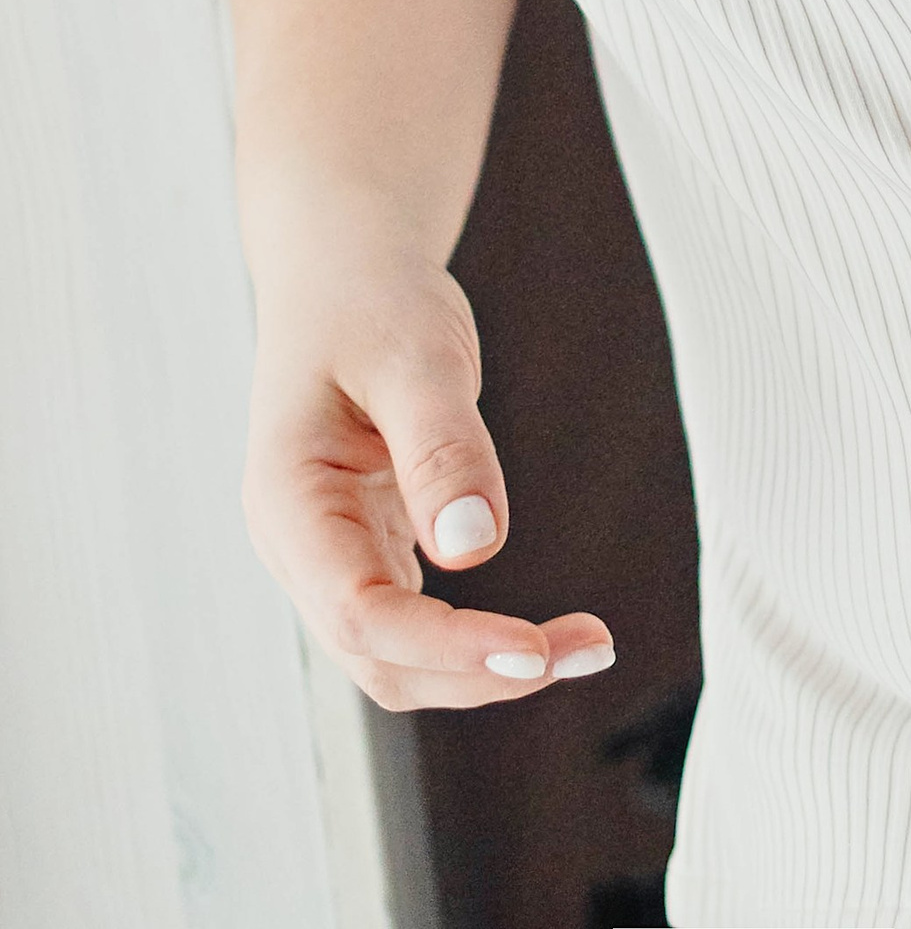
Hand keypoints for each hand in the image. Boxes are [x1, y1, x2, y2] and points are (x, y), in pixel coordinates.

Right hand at [244, 253, 612, 711]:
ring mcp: (331, 554)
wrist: (344, 272)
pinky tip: (541, 633)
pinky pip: (416, 621)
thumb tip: (474, 549)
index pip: (360, 614)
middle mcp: (300, 547)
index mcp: (288, 503)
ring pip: (400, 655)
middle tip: (588, 651)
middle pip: (383, 657)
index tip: (534, 653)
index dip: (446, 648)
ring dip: (484, 667)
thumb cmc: (370, 301)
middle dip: (479, 672)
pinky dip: (475, 639)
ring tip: (584, 647)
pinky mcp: (370, 547)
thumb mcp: (412, 355)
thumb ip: (442, 448)